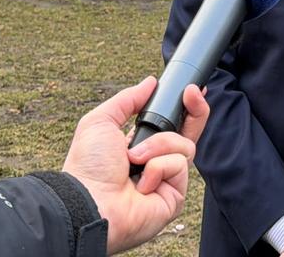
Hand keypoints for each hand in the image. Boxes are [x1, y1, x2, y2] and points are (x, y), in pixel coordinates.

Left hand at [63, 77, 209, 254]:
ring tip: (134, 159)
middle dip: (195, 110)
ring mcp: (167, 180)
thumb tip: (150, 82)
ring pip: (184, 145)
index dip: (185, 107)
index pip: (171, 123)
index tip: (192, 90)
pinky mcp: (174, 196)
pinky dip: (159, 167)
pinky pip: (179, 165)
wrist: (88, 201)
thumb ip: (128, 99)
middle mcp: (156, 162)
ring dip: (159, 145)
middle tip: (193, 93)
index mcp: (140, 145)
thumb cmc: (88, 166)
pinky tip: (141, 182)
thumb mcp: (101, 121)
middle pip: (190, 133)